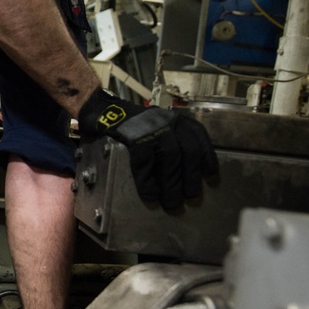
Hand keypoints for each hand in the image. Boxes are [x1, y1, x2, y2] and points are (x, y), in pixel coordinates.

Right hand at [77, 89, 217, 208]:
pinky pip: (144, 160)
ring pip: (170, 156)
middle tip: (189, 197)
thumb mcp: (152, 124)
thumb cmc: (125, 122)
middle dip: (190, 177)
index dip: (206, 155)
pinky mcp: (132, 133)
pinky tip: (149, 194)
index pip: (197, 135)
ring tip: (171, 201)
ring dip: (172, 182)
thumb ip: (165, 138)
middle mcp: (165, 119)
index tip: (210, 174)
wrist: (98, 107)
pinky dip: (147, 180)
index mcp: (172, 117)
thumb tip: (178, 169)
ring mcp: (150, 125)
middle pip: (187, 150)